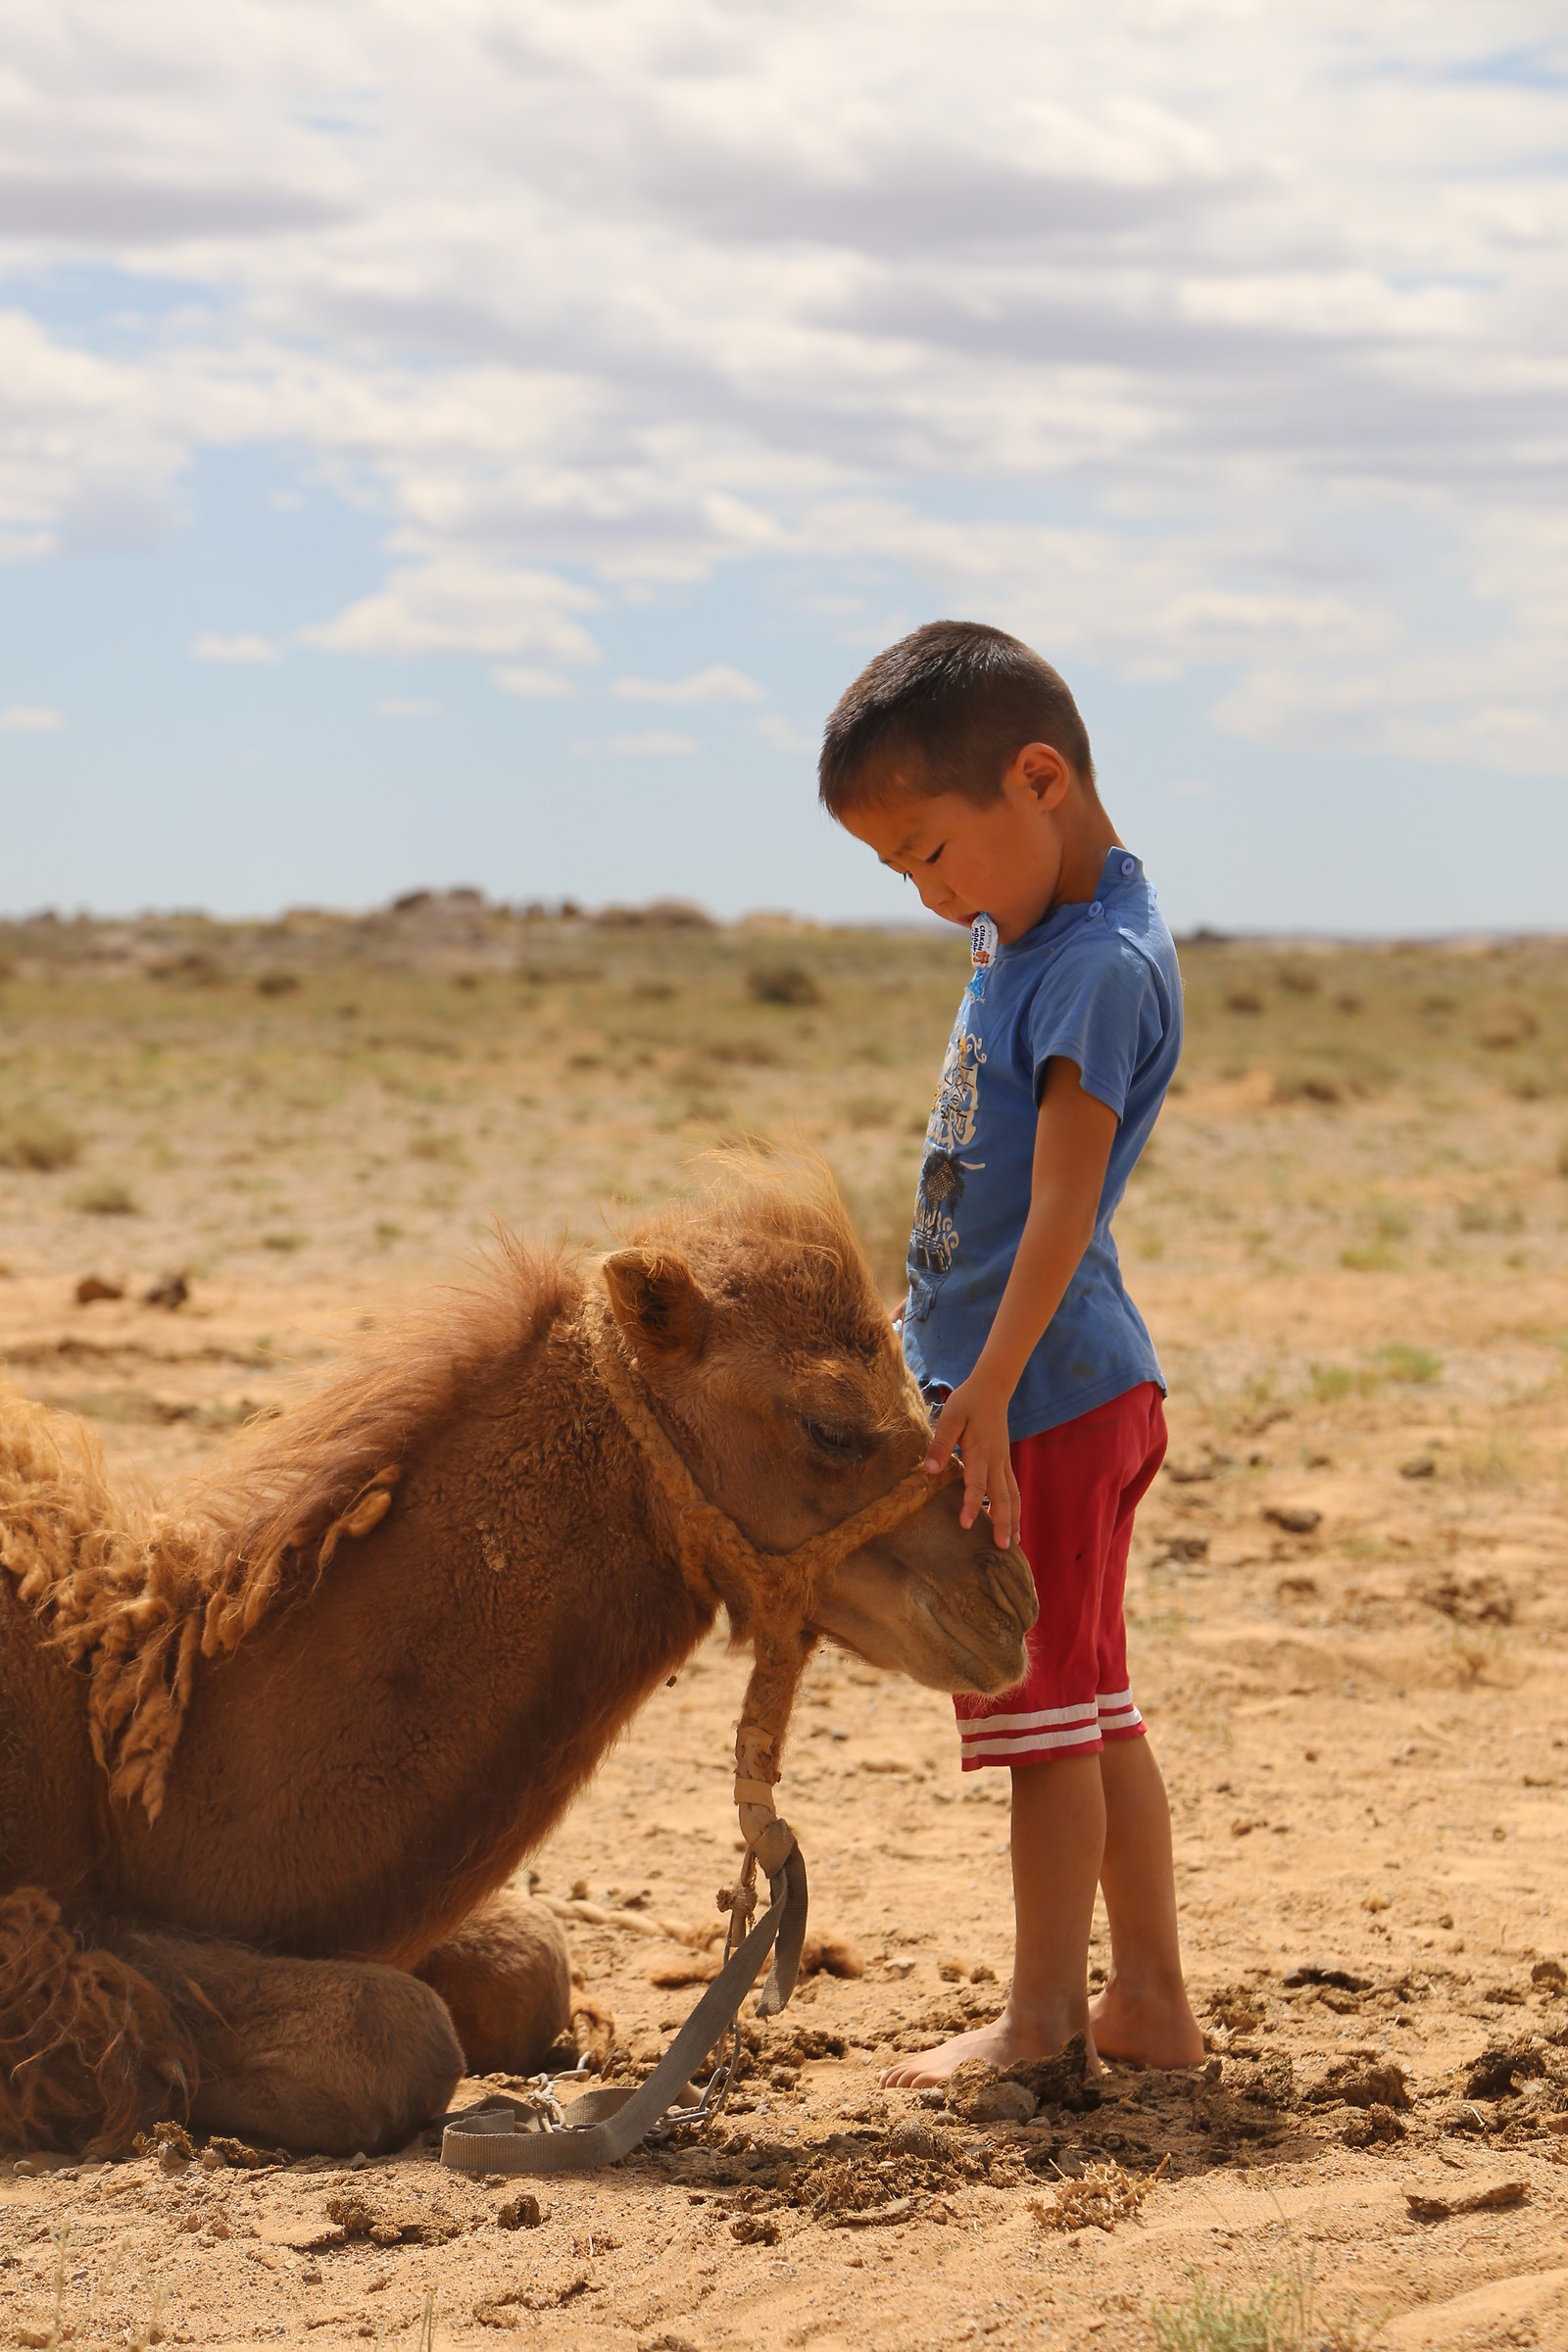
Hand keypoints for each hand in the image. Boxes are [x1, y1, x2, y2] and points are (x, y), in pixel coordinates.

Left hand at [925, 1372, 1020, 1548]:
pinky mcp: (1004, 1462)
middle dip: (1002, 1522)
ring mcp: (1003, 1462)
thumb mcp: (950, 1417)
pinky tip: (1013, 1524)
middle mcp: (996, 1460)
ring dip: (1013, 1519)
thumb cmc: (967, 1403)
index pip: (976, 1483)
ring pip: (1012, 1495)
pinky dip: (1015, 1508)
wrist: (992, 1388)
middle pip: (1002, 1496)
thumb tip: (929, 1470)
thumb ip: (940, 1444)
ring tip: (1013, 1544)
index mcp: (981, 1450)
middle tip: (1002, 1548)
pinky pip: (1013, 1490)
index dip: (970, 1504)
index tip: (965, 1525)